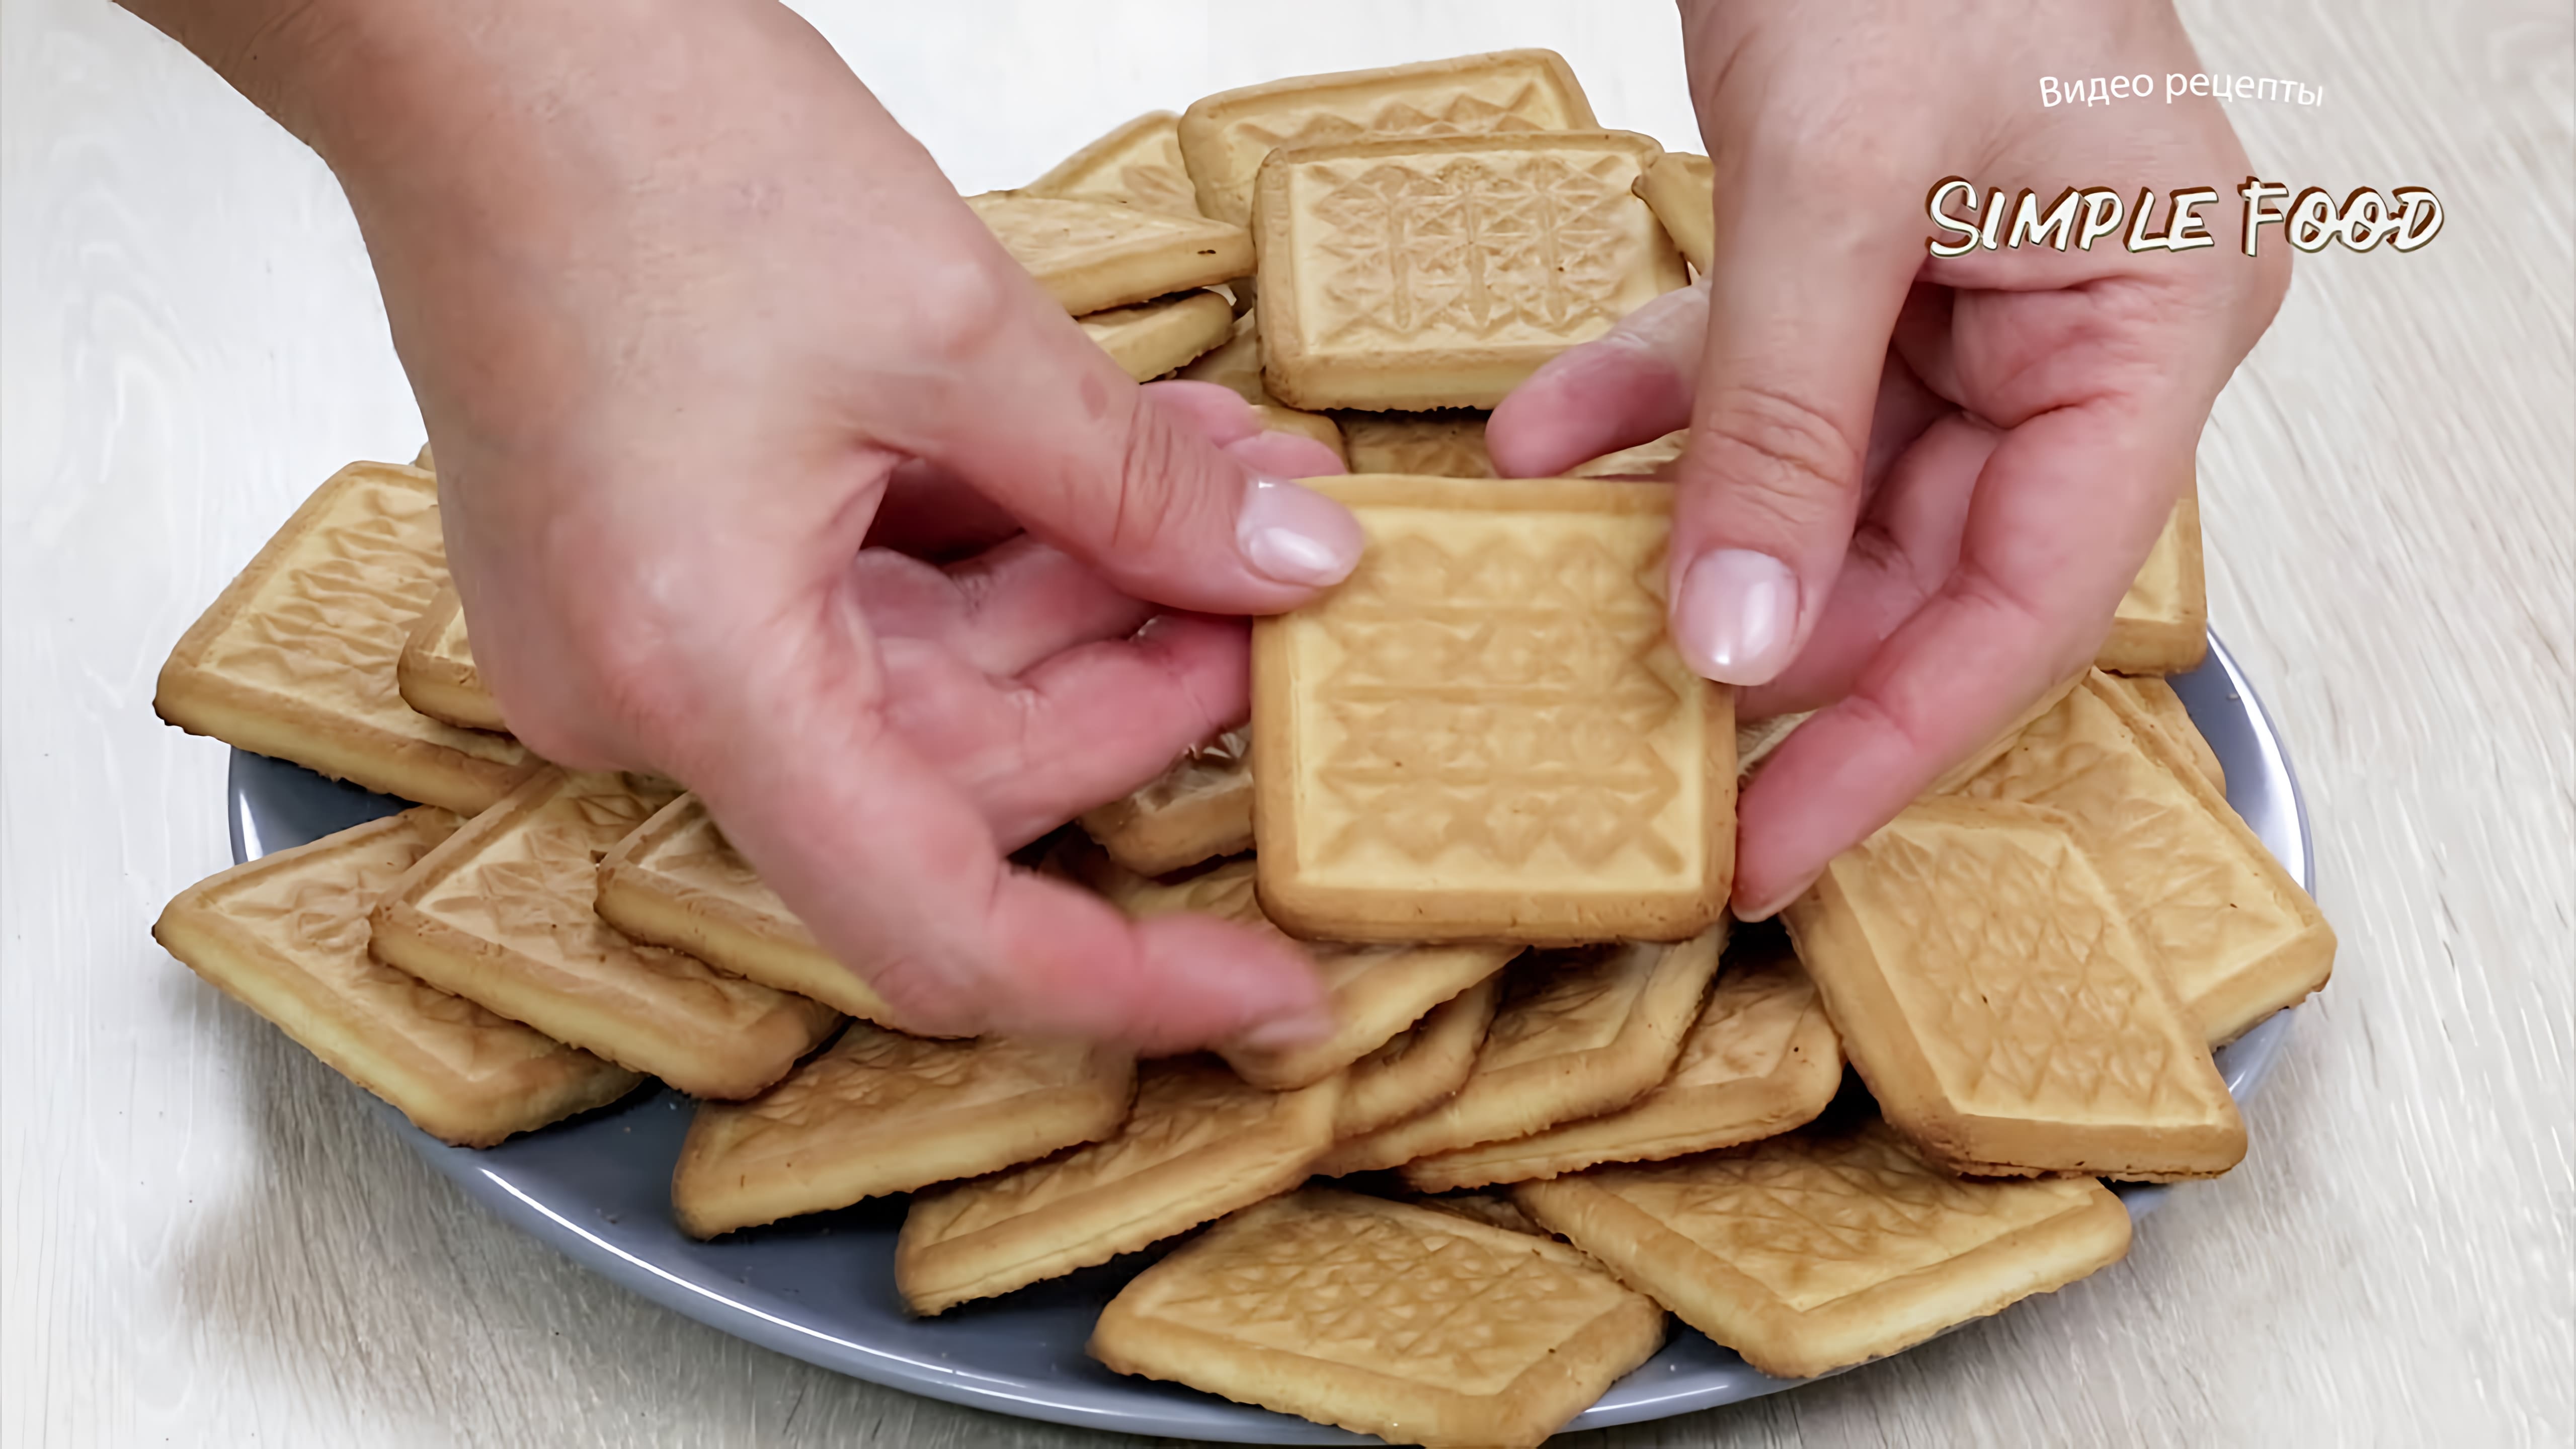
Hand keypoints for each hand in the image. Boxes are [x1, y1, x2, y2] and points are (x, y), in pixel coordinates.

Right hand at [134, 0, 1359, 1046]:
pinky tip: (1110, 469)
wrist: (474, 35)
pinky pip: (862, 614)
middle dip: (1141, 679)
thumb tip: (1289, 566)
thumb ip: (1136, 484)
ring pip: (925, 685)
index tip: (1271, 992)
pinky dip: (992, 549)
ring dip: (1085, 592)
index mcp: (695, 673)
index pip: (936, 928)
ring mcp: (641, 639)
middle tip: (1284, 580)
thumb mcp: (953, 325)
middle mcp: (641, 695)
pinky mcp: (660, 572)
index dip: (1122, 984)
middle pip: (958, 779)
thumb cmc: (638, 145)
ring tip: (1224, 483)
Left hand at [1491, 0, 2287, 916]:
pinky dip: (1652, 413)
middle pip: (1924, 562)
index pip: (2033, 600)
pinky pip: (1761, 386)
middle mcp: (2082, 332)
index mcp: (2153, 321)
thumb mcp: (1838, 178)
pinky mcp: (1873, 271)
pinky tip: (1547, 444)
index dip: (1894, 739)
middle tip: (1638, 747)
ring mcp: (1977, 305)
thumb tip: (1732, 628)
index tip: (1772, 847)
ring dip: (1680, 526)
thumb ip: (1781, 417)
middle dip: (1764, 638)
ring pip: (1826, 489)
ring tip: (1558, 586)